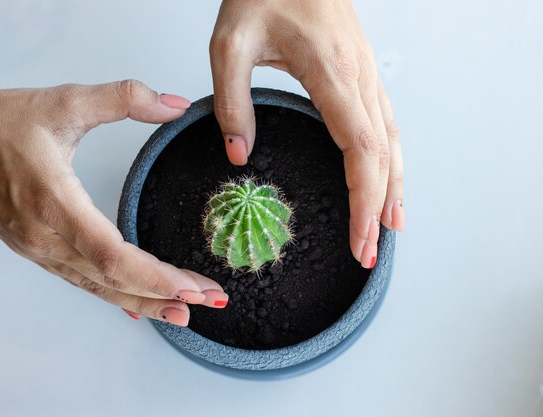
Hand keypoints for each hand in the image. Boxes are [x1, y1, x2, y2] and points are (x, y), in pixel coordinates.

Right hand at [0, 61, 227, 325]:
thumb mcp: (65, 100)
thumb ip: (125, 98)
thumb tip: (173, 104)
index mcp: (54, 201)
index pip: (112, 254)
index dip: (155, 277)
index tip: (194, 287)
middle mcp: (44, 236)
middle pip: (112, 280)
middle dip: (165, 295)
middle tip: (210, 301)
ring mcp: (36, 248)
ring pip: (97, 287)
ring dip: (142, 302)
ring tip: (183, 313)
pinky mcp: (32, 248)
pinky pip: (79, 280)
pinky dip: (112, 294)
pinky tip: (135, 304)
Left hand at [210, 0, 404, 267]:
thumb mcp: (230, 43)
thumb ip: (232, 101)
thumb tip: (240, 155)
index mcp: (330, 74)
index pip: (361, 151)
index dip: (364, 200)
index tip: (359, 238)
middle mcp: (358, 78)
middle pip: (384, 155)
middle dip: (378, 208)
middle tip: (369, 251)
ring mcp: (364, 75)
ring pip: (392, 141)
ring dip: (393, 187)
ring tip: (388, 226)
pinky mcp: (359, 73)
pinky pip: (385, 123)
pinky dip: (391, 159)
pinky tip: (387, 178)